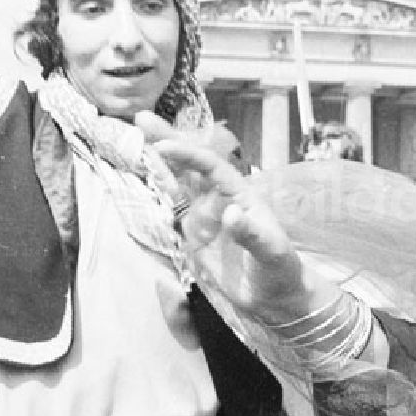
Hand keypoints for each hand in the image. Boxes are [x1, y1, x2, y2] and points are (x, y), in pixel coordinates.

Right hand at [155, 138, 341, 328]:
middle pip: (189, 166)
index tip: (163, 146)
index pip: (211, 167)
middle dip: (167, 142)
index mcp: (240, 195)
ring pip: (177, 183)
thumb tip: (231, 213)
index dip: (188, 155)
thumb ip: (251, 234)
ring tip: (136, 138)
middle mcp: (219, 200)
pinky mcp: (193, 236)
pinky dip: (157, 192)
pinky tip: (142, 177)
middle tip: (141, 118)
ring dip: (158, 162)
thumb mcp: (271, 252)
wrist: (274, 297)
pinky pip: (171, 210)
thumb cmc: (279, 269)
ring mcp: (204, 217)